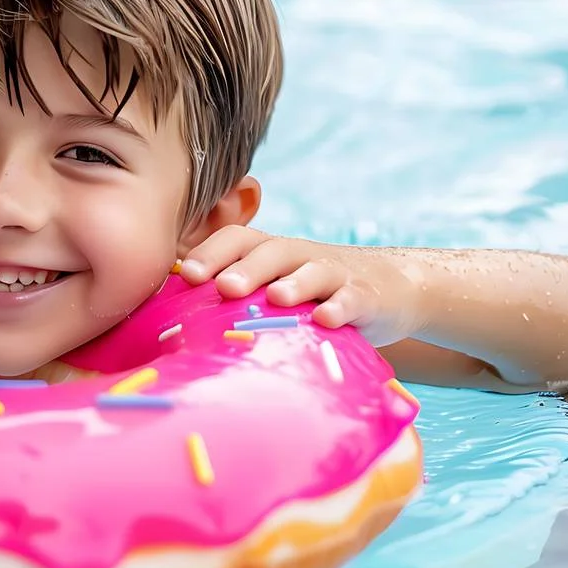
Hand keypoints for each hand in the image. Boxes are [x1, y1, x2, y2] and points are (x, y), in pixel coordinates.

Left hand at [179, 226, 422, 345]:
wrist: (393, 286)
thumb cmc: (314, 293)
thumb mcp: (277, 288)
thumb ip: (238, 299)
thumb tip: (174, 327)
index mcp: (272, 253)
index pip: (238, 239)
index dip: (212, 252)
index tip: (185, 275)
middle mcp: (301, 256)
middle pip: (272, 251)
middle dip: (246, 268)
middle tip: (222, 286)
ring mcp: (336, 273)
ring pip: (314, 270)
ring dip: (294, 283)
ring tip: (275, 298)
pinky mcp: (368, 296)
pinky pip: (354, 298)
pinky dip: (341, 307)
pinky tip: (326, 319)